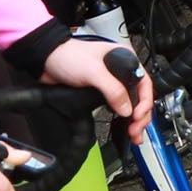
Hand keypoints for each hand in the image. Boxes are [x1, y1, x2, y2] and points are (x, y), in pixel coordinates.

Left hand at [39, 36, 154, 131]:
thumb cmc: (68, 56)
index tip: (137, 116)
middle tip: (136, 130)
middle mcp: (122, 71)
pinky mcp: (103, 93)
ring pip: (131, 104)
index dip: (144, 102)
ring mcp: (113, 83)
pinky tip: (125, 127)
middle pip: (140, 96)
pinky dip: (124, 119)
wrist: (46, 62)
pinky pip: (118, 107)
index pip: (144, 83)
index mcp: (126, 59)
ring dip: (135, 120)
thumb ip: (113, 89)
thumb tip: (127, 109)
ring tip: (134, 134)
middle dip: (141, 116)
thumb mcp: (93, 71)